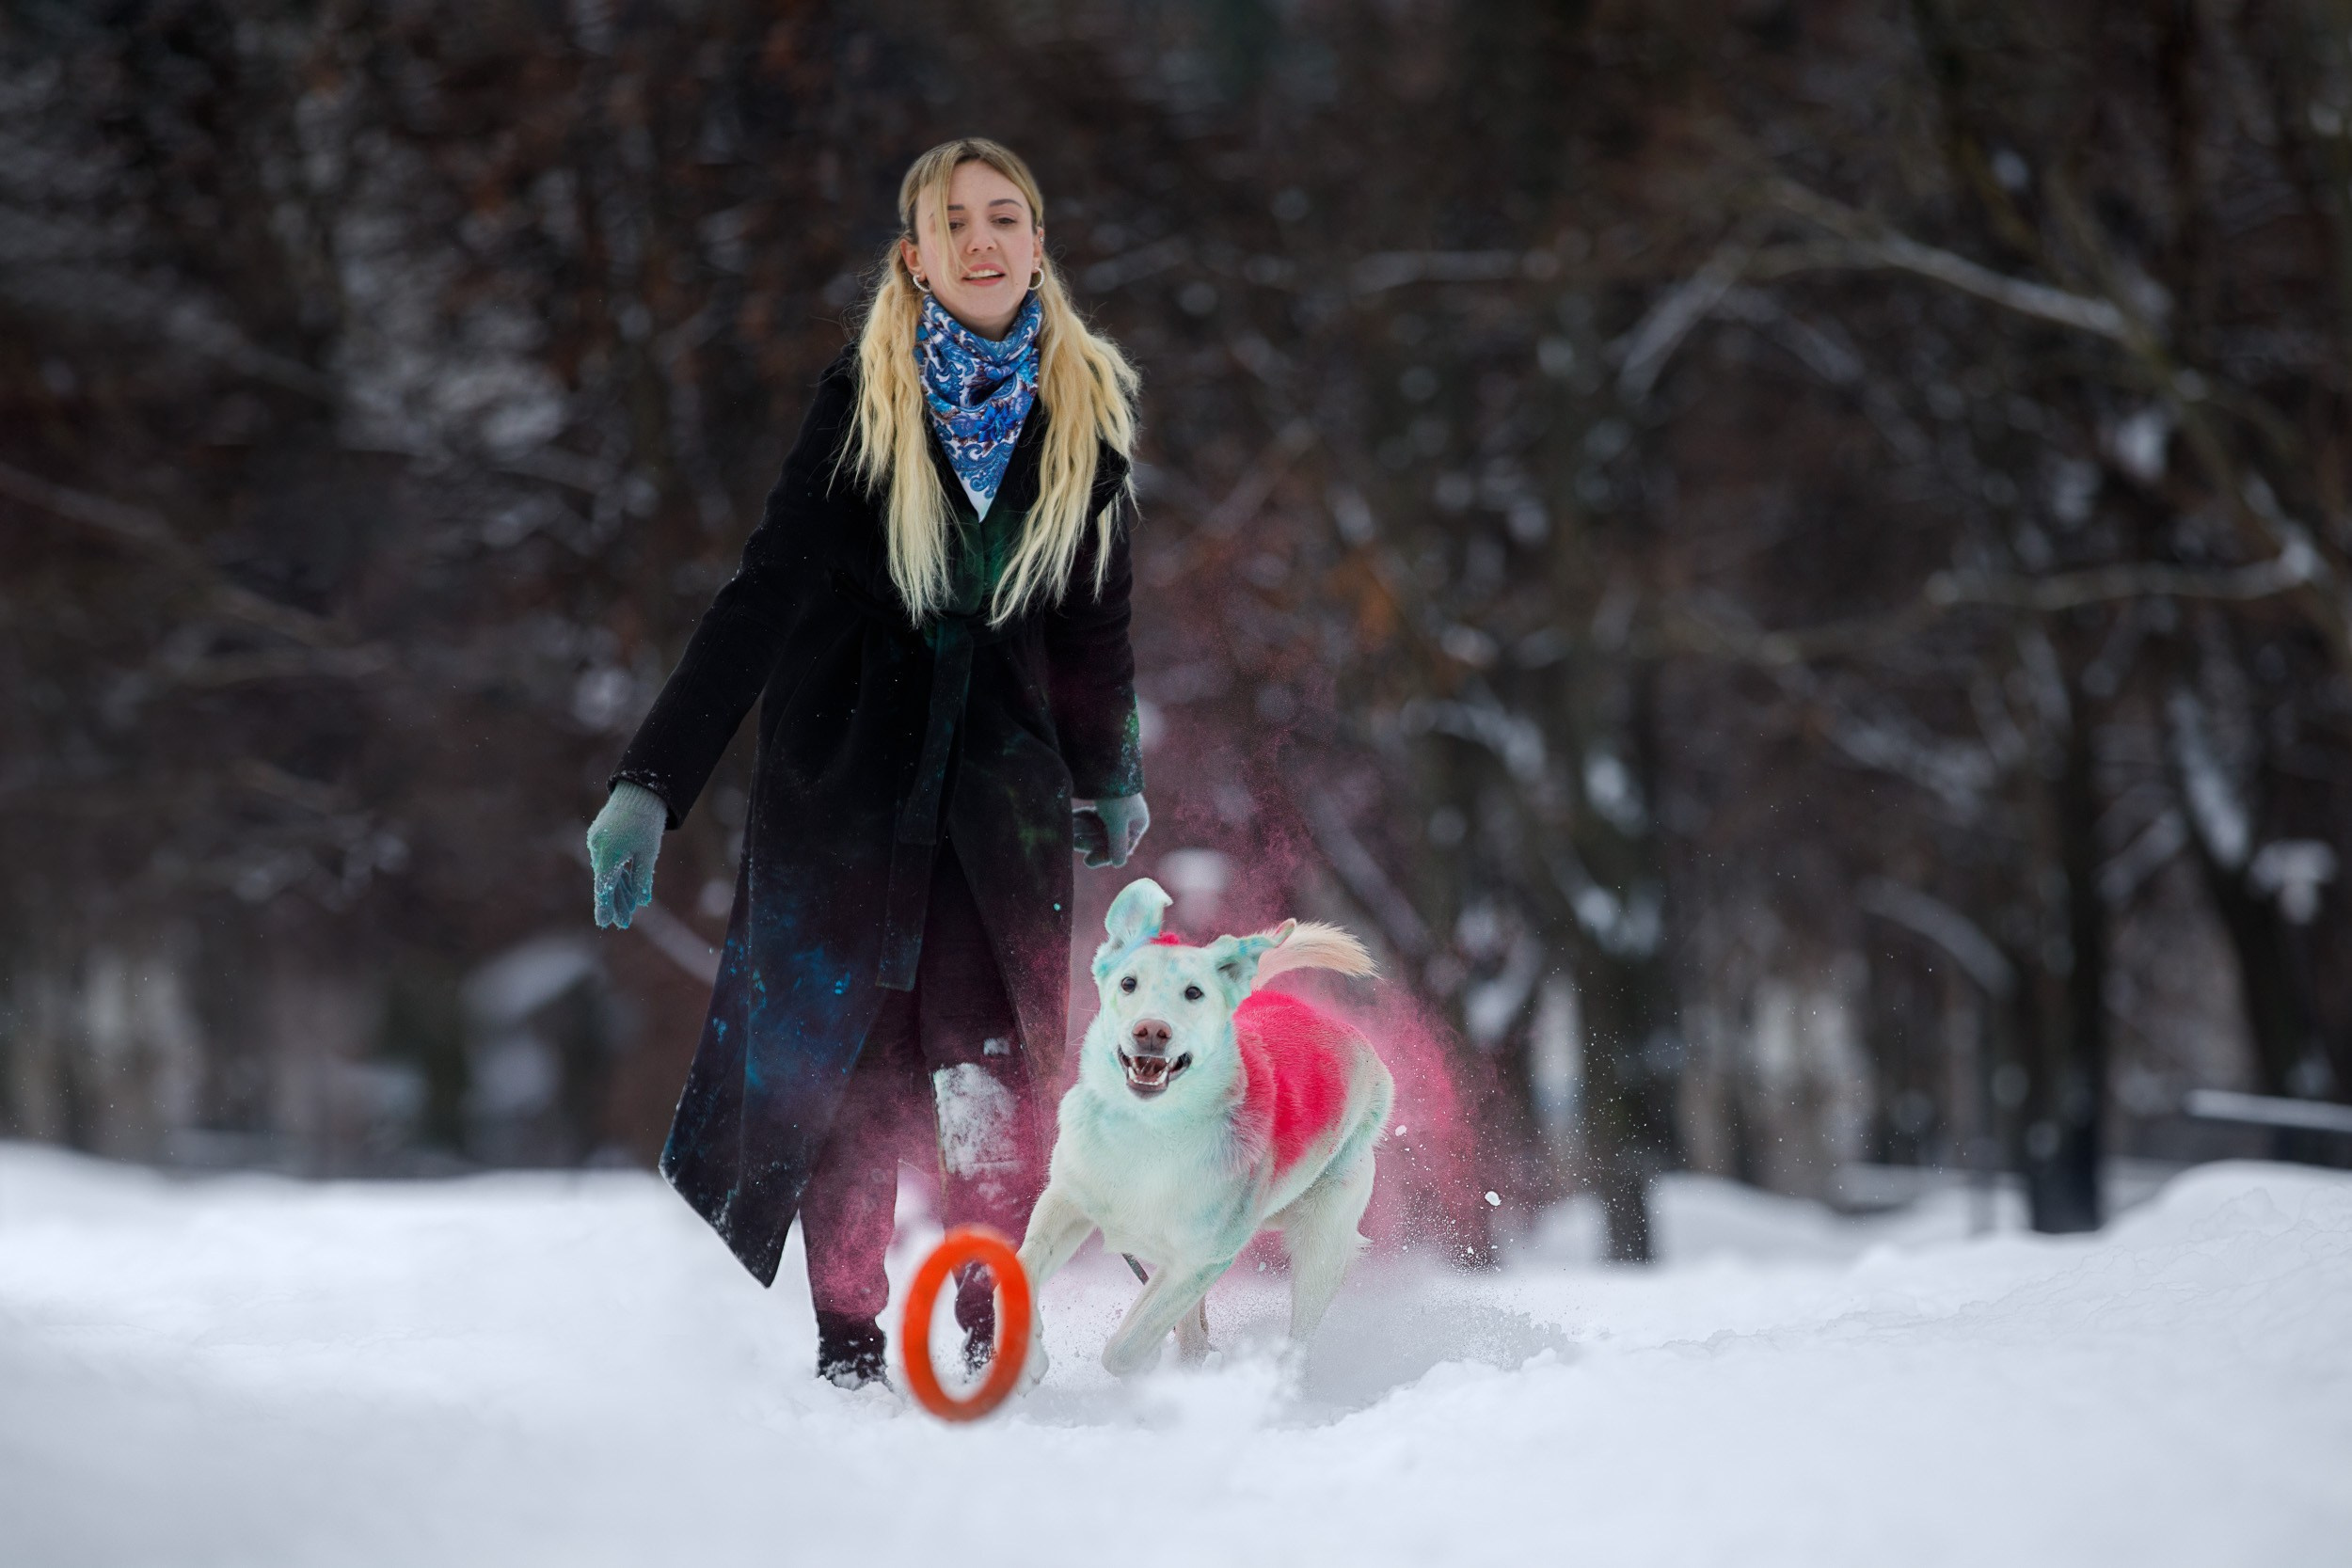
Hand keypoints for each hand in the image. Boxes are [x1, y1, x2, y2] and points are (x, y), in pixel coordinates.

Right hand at [587, 781, 667, 928]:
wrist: (639, 793)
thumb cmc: (646, 823)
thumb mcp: (648, 853)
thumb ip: (642, 877)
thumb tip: (642, 900)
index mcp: (608, 854)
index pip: (604, 887)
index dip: (605, 907)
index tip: (604, 923)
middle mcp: (598, 849)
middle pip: (606, 882)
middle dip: (616, 903)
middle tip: (624, 922)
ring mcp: (597, 842)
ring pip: (607, 872)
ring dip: (618, 890)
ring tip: (629, 909)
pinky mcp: (600, 837)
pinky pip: (607, 861)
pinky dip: (617, 874)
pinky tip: (627, 888)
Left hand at [1074, 791, 1148, 868]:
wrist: (1107, 762)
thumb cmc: (1117, 794)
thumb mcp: (1117, 821)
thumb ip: (1118, 844)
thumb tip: (1119, 865)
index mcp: (1138, 823)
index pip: (1121, 847)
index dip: (1104, 855)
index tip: (1087, 861)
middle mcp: (1128, 819)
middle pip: (1107, 838)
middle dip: (1090, 841)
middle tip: (1074, 843)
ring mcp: (1115, 811)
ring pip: (1096, 829)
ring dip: (1083, 831)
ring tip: (1070, 833)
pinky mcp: (1103, 803)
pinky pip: (1090, 818)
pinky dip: (1081, 820)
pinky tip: (1070, 821)